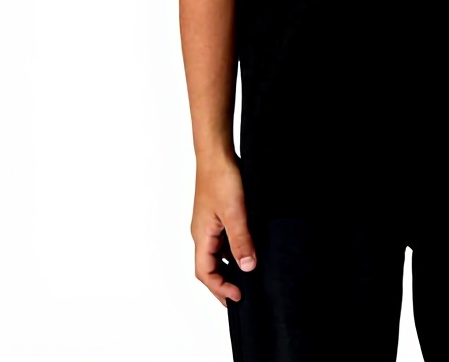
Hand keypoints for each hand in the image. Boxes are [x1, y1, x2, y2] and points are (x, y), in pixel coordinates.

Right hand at [191, 152, 257, 307]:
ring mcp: (208, 223)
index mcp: (201, 236)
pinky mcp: (216, 214)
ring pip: (215, 253)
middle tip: (240, 294)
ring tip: (244, 276)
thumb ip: (241, 241)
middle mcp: (202, 232)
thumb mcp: (235, 212)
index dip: (220, 288)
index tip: (238, 296)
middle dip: (222, 283)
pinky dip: (231, 250)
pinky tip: (244, 249)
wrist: (217, 153)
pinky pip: (221, 240)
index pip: (205, 273)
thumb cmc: (220, 178)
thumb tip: (247, 268)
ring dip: (227, 267)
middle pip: (208, 267)